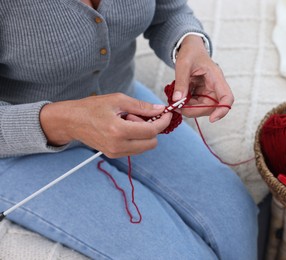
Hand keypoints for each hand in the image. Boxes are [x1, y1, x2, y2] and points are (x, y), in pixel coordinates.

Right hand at [40, 93, 171, 157]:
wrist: (71, 121)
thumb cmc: (91, 108)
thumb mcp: (117, 100)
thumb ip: (141, 106)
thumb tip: (160, 109)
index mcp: (118, 130)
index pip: (151, 131)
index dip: (163, 121)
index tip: (167, 113)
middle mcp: (118, 146)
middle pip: (151, 142)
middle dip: (152, 128)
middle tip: (138, 115)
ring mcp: (116, 152)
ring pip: (145, 147)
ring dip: (143, 134)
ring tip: (127, 120)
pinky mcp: (114, 155)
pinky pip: (135, 149)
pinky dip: (136, 138)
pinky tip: (124, 127)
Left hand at [173, 35, 233, 122]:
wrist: (189, 47)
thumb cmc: (190, 52)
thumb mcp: (183, 64)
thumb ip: (181, 82)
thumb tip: (178, 100)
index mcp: (216, 78)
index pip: (227, 98)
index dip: (222, 110)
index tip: (212, 120)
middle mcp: (215, 87)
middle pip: (212, 107)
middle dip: (195, 111)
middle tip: (177, 107)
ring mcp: (209, 91)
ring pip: (202, 108)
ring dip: (189, 109)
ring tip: (175, 102)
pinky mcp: (202, 94)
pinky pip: (196, 104)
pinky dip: (186, 105)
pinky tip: (177, 98)